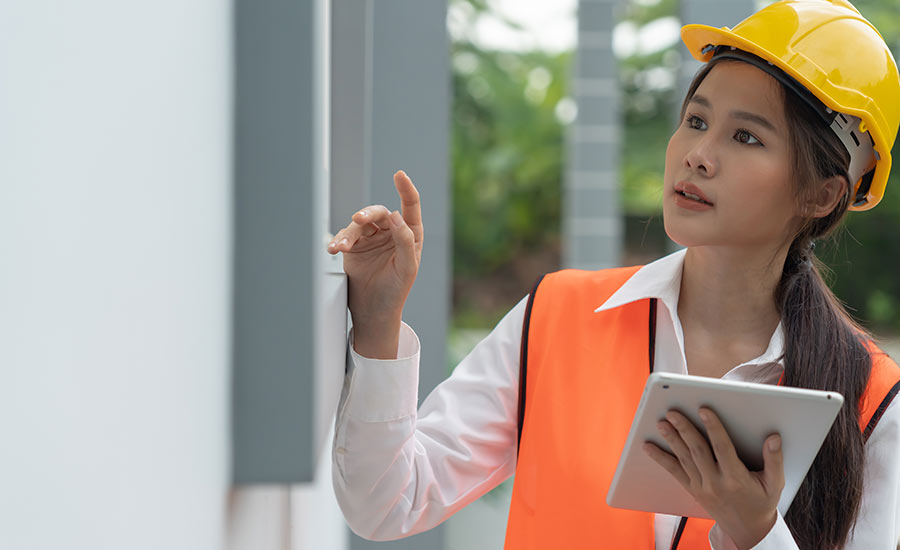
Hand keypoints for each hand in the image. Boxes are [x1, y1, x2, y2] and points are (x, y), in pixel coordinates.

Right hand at [326, 170, 422, 357]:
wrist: (374, 310)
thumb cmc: (396, 290)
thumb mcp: (406, 268)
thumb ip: (404, 240)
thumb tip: (395, 215)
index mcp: (410, 234)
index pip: (409, 206)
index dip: (405, 189)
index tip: (399, 175)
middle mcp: (391, 232)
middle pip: (379, 213)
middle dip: (367, 213)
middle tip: (358, 218)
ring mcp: (372, 238)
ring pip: (359, 224)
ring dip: (348, 233)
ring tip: (340, 246)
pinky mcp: (355, 246)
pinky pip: (345, 236)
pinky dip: (339, 241)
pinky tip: (334, 249)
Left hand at [643, 408, 784, 549]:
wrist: (747, 531)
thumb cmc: (762, 503)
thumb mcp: (775, 483)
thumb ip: (775, 459)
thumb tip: (773, 437)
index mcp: (736, 478)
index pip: (722, 448)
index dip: (713, 427)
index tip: (703, 410)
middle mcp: (716, 483)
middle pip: (698, 451)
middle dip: (684, 429)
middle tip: (673, 412)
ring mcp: (702, 487)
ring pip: (684, 459)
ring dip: (671, 439)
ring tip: (661, 423)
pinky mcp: (693, 490)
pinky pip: (674, 472)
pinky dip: (660, 458)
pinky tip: (649, 447)